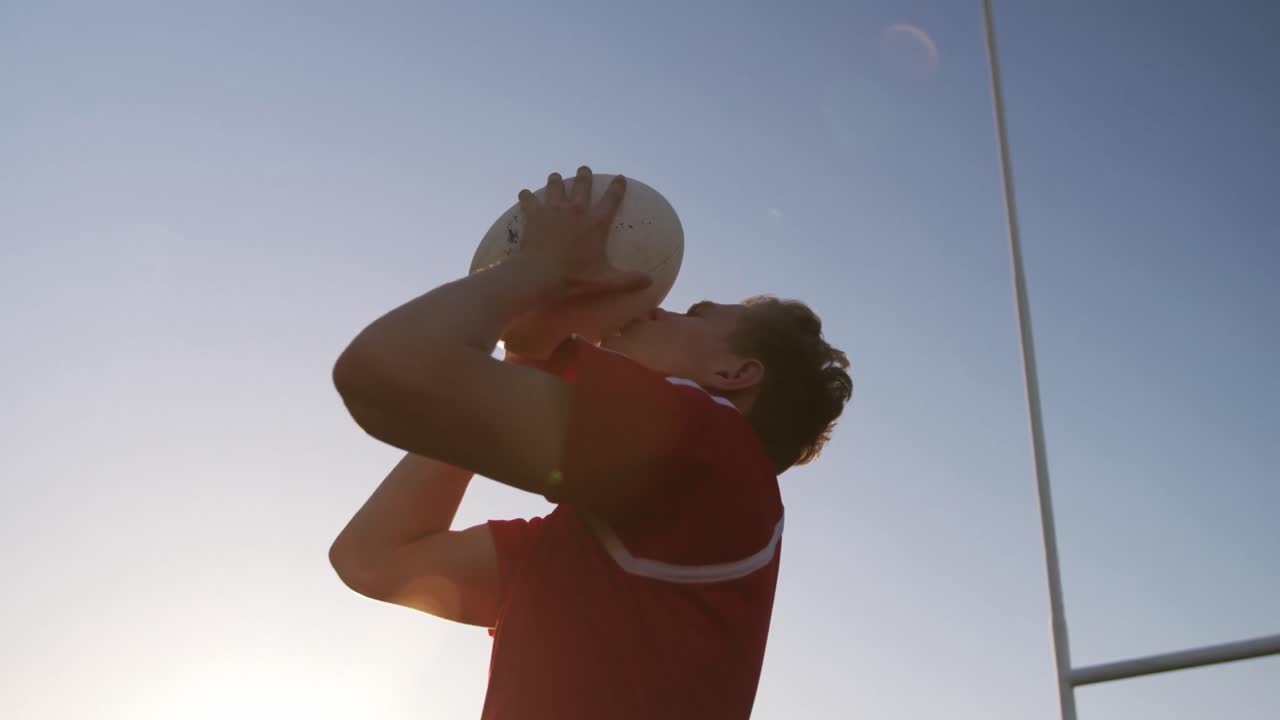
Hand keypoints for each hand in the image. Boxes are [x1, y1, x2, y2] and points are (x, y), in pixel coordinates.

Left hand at [516, 166, 652, 302]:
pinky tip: (525, 193)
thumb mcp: (605, 282)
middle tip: (584, 169)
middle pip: (582, 185)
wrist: (539, 277)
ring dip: (557, 180)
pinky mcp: (534, 215)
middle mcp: (576, 210)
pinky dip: (527, 196)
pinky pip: (529, 199)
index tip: (620, 177)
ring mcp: (553, 210)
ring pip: (556, 186)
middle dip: (584, 175)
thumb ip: (628, 281)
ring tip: (556, 176)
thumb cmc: (574, 279)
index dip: (618, 186)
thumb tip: (650, 281)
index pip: (612, 199)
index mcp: (596, 223)